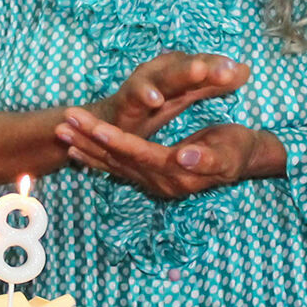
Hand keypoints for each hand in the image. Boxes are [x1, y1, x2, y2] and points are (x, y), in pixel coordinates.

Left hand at [56, 112, 281, 199]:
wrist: (244, 160)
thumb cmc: (238, 148)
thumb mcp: (229, 151)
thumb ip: (208, 158)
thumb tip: (185, 158)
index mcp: (176, 174)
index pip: (137, 154)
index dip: (113, 139)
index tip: (89, 124)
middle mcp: (160, 182)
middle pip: (117, 161)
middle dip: (89, 141)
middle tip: (62, 123)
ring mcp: (153, 182)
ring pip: (112, 165)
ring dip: (86, 149)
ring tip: (61, 133)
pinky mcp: (150, 176)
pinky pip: (117, 169)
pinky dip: (96, 159)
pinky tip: (78, 151)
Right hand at [88, 50, 249, 139]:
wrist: (108, 121)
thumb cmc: (149, 105)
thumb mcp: (185, 95)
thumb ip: (212, 84)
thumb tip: (245, 70)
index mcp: (178, 71)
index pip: (204, 64)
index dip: (220, 67)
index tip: (241, 70)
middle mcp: (161, 72)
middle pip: (187, 65)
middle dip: (207, 65)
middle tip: (229, 68)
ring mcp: (141, 83)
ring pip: (164, 75)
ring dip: (180, 73)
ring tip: (200, 71)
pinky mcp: (124, 99)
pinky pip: (134, 96)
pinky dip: (143, 94)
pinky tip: (155, 99)